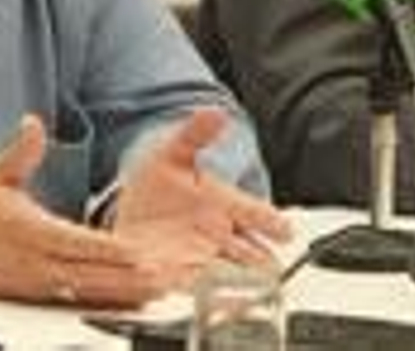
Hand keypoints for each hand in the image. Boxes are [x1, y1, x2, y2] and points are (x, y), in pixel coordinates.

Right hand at [0, 115, 162, 307]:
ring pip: (86, 292)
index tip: (137, 250)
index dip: (109, 250)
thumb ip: (20, 152)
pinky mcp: (36, 297)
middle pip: (90, 274)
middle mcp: (38, 263)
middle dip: (125, 276)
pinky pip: (74, 301)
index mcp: (32, 232)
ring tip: (151, 291)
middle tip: (160, 275)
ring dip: (118, 292)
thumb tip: (32, 124)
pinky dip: (100, 301)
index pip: (78, 244)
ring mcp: (38, 284)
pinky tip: (123, 301)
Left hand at [112, 108, 292, 290]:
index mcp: (223, 202)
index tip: (286, 230)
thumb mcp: (173, 154)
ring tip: (250, 291)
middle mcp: (216, 233)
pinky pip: (191, 286)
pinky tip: (210, 301)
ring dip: (238, 283)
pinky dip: (204, 294)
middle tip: (275, 272)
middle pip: (249, 251)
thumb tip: (216, 112)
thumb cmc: (159, 186)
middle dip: (261, 263)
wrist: (128, 213)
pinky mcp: (174, 275)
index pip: (256, 211)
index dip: (272, 222)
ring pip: (226, 272)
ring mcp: (198, 256)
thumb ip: (195, 134)